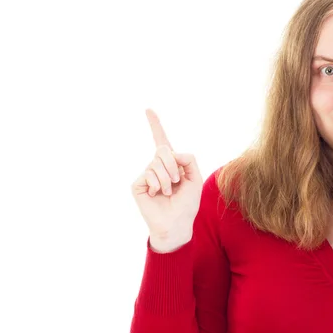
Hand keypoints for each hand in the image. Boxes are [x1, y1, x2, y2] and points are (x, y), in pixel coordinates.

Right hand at [131, 109, 203, 243]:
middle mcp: (156, 166)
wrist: (177, 223)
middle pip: (163, 150)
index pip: (162, 140)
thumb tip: (170, 152)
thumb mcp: (195, 178)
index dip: (155, 125)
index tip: (148, 109)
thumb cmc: (187, 203)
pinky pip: (149, 174)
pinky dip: (158, 185)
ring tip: (168, 192)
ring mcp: (146, 174)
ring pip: (157, 162)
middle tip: (176, 181)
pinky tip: (157, 194)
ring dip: (168, 179)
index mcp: (170, 163)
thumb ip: (188, 159)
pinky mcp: (137, 184)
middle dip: (173, 165)